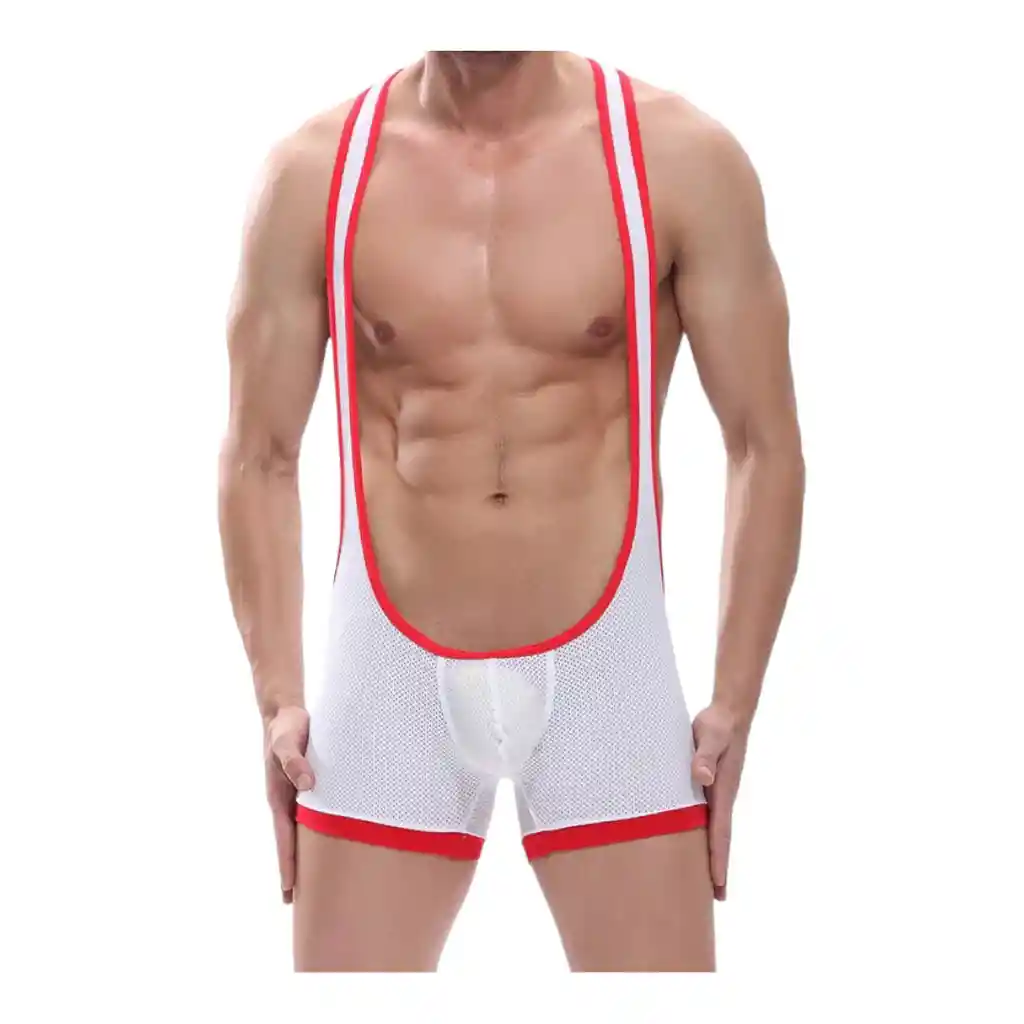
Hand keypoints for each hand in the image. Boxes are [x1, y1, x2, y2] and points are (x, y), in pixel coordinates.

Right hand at [264, 705, 313, 903]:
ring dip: (308, 856)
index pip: (284, 839)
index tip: (289, 892)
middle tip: (300, 904)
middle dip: (295, 871)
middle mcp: (288, 802)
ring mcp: (297, 796)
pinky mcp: (309, 786)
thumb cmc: (286, 727)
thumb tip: (309, 786)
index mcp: (279, 798)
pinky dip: (320, 832)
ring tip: (316, 882)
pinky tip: (331, 841)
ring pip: (304, 832)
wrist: (285, 712)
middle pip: (292, 843)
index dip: (288, 864)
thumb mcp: (287, 742)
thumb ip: (295, 762)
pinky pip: (316, 815)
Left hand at [691, 703, 748, 901]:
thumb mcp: (710, 737)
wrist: (727, 714)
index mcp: (722, 792)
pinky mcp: (707, 784)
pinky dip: (701, 834)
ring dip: (709, 853)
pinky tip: (692, 840)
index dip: (718, 859)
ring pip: (711, 830)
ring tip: (705, 878)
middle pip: (719, 839)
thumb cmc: (718, 725)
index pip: (720, 833)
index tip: (718, 885)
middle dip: (718, 867)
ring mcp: (715, 792)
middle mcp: (721, 797)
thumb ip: (704, 756)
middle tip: (718, 898)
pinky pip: (703, 815)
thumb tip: (701, 778)